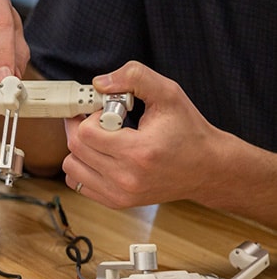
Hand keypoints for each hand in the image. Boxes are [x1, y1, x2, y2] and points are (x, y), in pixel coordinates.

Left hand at [63, 61, 265, 211]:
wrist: (208, 168)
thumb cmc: (189, 131)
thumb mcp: (168, 93)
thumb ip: (134, 77)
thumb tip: (99, 83)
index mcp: (138, 152)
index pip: (86, 133)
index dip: (91, 115)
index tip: (105, 111)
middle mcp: (126, 178)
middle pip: (75, 148)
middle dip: (82, 127)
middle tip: (99, 120)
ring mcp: (120, 194)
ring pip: (71, 167)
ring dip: (79, 148)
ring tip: (101, 139)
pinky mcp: (116, 202)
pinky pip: (78, 183)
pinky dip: (83, 167)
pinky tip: (102, 155)